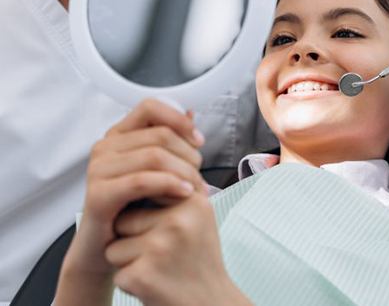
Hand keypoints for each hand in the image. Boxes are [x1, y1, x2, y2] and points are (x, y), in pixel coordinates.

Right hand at [60, 99, 206, 280]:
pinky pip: (142, 181)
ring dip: (184, 171)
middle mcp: (105, 147)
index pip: (150, 107)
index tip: (199, 140)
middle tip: (200, 175)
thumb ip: (171, 140)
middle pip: (159, 134)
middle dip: (189, 154)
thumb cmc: (134, 207)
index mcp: (118, 135)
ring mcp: (98, 169)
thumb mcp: (156, 169)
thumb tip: (191, 112)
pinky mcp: (98, 194)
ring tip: (197, 188)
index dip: (179, 120)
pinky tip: (185, 193)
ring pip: (154, 156)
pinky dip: (169, 184)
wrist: (107, 249)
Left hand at [105, 194, 250, 305]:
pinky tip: (153, 282)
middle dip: (134, 234)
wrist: (210, 302)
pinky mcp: (144, 276)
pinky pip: (116, 269)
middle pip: (126, 217)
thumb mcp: (199, 214)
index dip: (144, 208)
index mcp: (192, 201)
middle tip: (161, 249)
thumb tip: (149, 159)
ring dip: (129, 258)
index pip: (146, 188)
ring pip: (115, 244)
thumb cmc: (199, 256)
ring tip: (157, 265)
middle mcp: (179, 221)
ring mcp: (160, 248)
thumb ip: (179, 186)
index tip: (157, 224)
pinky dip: (129, 279)